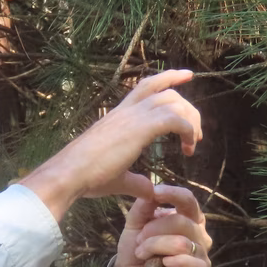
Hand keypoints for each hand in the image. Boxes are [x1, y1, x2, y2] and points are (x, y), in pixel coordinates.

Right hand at [20, 69, 201, 220]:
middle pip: (166, 91)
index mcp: (119, 116)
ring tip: (193, 142)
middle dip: (187, 107)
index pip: (146, 86)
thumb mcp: (117, 178)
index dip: (168, 78)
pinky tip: (188, 148)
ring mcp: (133, 117)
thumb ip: (136, 181)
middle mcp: (126, 111)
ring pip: (173, 101)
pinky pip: (175, 119)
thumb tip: (149, 190)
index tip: (186, 76)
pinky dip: (188, 130)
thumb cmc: (86, 176)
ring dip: (190, 119)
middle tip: (196, 132)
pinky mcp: (140, 128)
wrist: (70, 173)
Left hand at [110, 179, 211, 266]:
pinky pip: (195, 264)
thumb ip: (143, 207)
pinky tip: (163, 263)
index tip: (155, 193)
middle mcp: (199, 233)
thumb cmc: (136, 248)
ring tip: (141, 253)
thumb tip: (151, 189)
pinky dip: (176, 261)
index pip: (188, 200)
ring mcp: (202, 254)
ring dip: (156, 247)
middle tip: (138, 240)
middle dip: (154, 229)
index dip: (173, 194)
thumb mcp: (134, 224)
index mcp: (187, 217)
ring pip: (182, 243)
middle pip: (181, 221)